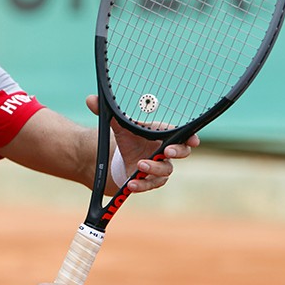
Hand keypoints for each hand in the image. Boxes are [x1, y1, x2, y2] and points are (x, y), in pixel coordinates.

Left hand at [85, 95, 199, 193]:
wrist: (118, 158)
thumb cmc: (127, 138)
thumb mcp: (117, 126)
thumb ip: (106, 113)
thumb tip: (91, 99)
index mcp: (162, 135)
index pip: (183, 135)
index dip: (191, 138)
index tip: (193, 140)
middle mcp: (165, 152)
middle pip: (181, 153)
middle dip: (177, 152)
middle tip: (167, 151)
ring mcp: (159, 168)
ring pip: (164, 171)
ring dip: (154, 169)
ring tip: (139, 165)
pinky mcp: (149, 181)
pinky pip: (149, 184)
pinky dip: (141, 185)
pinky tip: (130, 184)